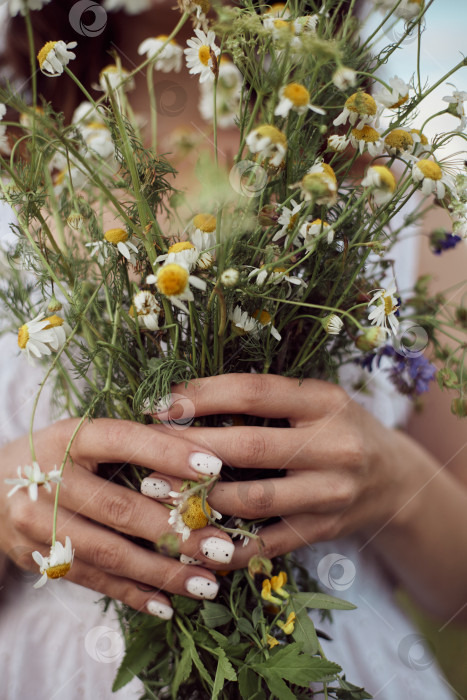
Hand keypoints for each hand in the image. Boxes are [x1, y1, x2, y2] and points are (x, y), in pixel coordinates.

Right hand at [0, 418, 234, 616]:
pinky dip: (132, 593)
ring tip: (207, 583)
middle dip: (177, 531)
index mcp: (71, 437)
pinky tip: (167, 604)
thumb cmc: (58, 454)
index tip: (214, 469)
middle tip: (223, 547)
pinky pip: (92, 580)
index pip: (124, 440)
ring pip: (109, 554)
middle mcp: (50, 479)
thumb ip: (139, 442)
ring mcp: (38, 523)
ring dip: (163, 573)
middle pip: (120, 509)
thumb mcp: (89, 435)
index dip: (168, 454)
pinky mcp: (37, 558)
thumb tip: (205, 453)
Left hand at [147, 373, 416, 567]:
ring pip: (254, 501)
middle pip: (249, 447)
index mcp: (325, 402)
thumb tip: (187, 399)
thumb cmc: (339, 430)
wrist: (395, 481)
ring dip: (200, 499)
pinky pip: (267, 543)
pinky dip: (226, 545)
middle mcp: (333, 446)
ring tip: (160, 493)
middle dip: (189, 450)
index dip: (204, 395)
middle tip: (146, 451)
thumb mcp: (316, 401)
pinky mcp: (323, 530)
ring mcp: (331, 493)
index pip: (255, 392)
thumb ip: (267, 400)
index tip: (162, 403)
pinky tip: (192, 539)